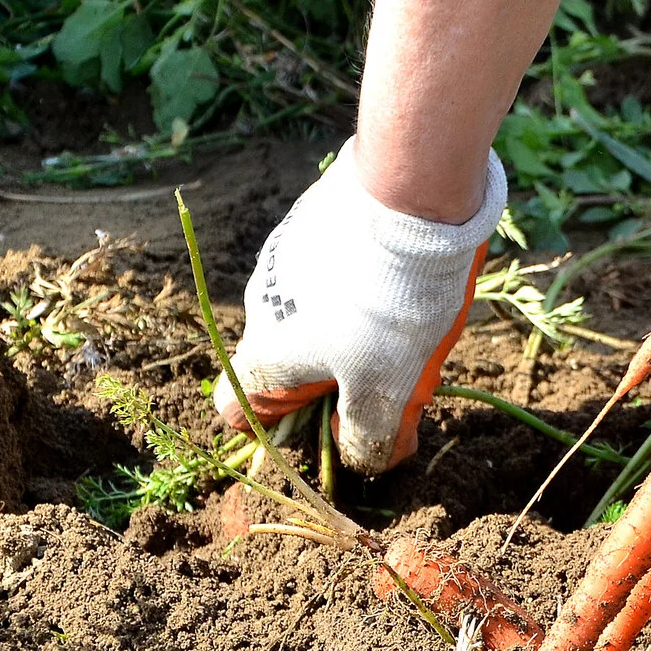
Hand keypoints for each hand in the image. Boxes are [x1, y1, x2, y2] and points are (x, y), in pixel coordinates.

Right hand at [213, 144, 506, 472]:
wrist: (408, 191)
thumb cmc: (390, 302)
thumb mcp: (389, 389)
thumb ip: (369, 437)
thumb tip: (362, 460)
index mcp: (266, 352)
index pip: (237, 408)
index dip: (278, 431)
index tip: (329, 427)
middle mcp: (262, 304)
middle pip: (289, 362)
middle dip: (338, 380)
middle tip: (395, 375)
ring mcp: (286, 256)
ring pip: (316, 314)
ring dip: (356, 330)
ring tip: (413, 323)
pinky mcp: (316, 221)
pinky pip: (335, 271)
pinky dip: (365, 285)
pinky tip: (410, 279)